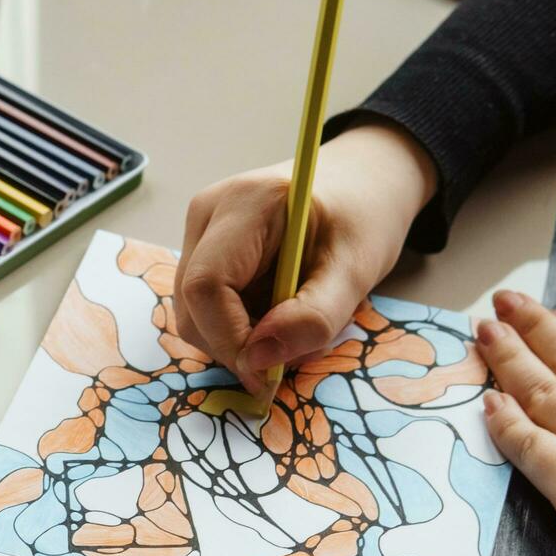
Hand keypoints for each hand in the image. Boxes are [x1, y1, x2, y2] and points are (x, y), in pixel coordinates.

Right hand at [173, 122, 435, 393]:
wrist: (361, 182)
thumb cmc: (364, 216)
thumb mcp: (357, 269)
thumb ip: (314, 317)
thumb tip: (260, 360)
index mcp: (244, 204)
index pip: (206, 286)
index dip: (230, 339)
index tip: (270, 373)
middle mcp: (207, 213)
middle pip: (192, 305)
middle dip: (236, 345)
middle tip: (293, 352)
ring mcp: (199, 230)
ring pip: (194, 313)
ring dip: (240, 338)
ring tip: (292, 325)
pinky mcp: (202, 249)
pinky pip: (204, 307)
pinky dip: (238, 326)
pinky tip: (276, 312)